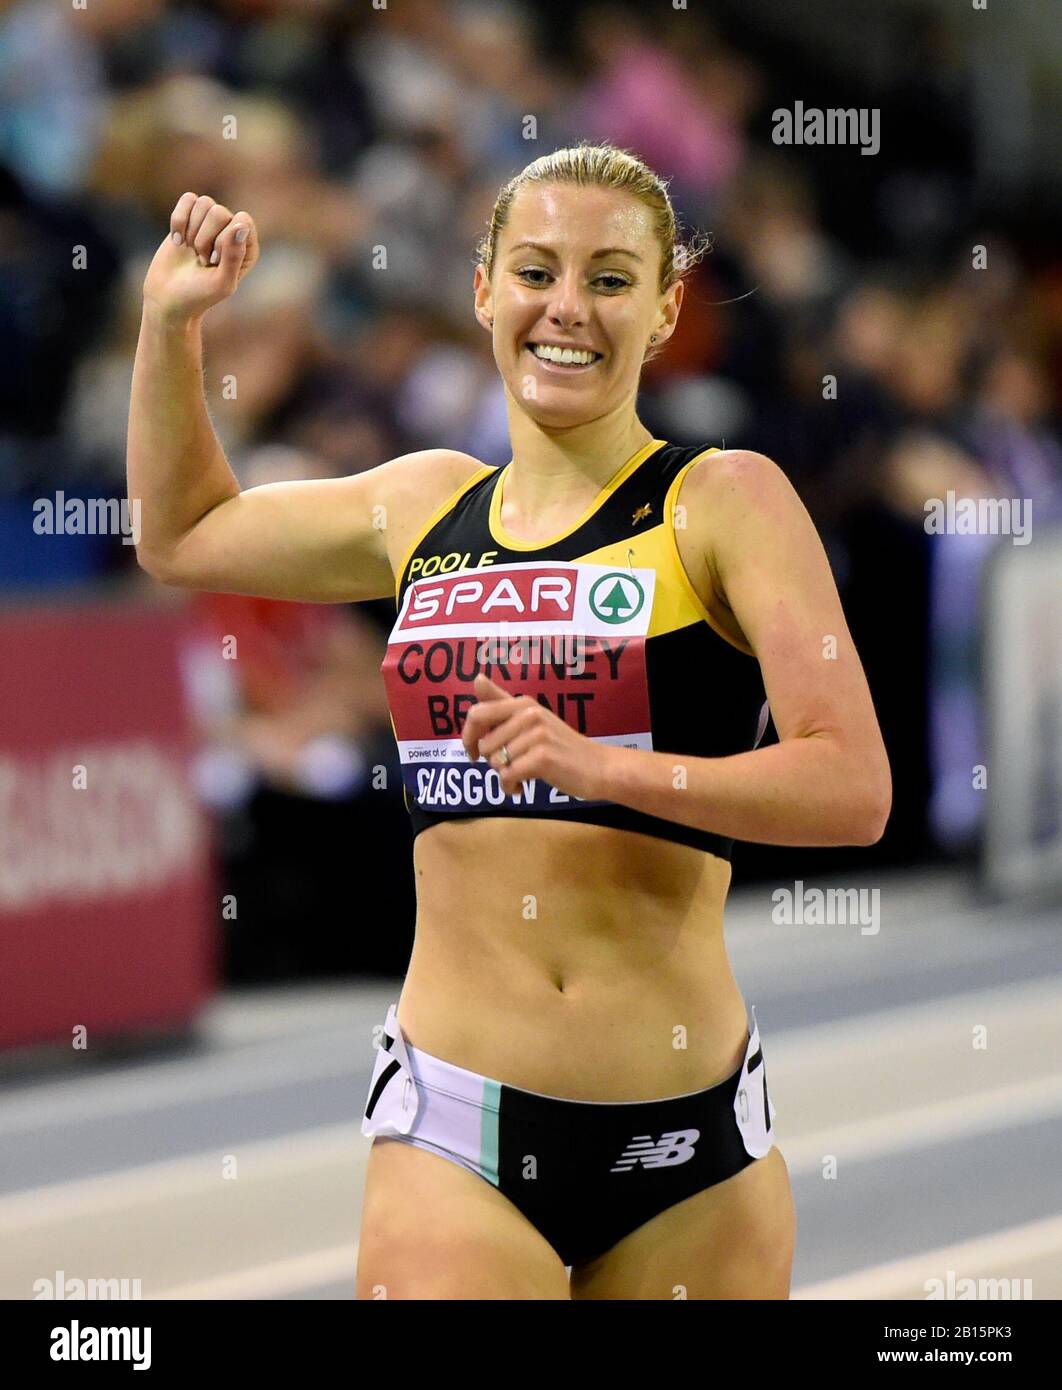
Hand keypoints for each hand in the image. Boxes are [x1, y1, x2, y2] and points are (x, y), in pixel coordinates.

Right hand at [143, 192, 259, 325]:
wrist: (169, 298)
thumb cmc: (199, 295)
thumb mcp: (221, 283)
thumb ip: (234, 256)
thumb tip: (240, 223)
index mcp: (248, 248)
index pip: (242, 222)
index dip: (224, 240)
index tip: (214, 262)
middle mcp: (232, 232)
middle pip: (220, 212)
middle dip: (204, 238)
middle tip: (201, 259)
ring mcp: (210, 223)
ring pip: (204, 203)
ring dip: (191, 230)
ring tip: (191, 251)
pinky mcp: (189, 218)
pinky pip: (188, 199)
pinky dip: (178, 219)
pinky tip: (177, 241)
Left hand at [461, 673, 608, 801]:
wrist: (597, 767)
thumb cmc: (561, 745)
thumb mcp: (532, 719)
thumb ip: (501, 702)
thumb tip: (476, 678)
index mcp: (524, 703)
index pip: (478, 714)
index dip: (468, 736)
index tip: (474, 752)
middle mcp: (529, 714)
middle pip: (485, 744)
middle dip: (493, 761)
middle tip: (515, 764)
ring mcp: (536, 735)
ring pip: (496, 762)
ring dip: (506, 775)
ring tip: (524, 774)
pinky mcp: (541, 758)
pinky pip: (507, 776)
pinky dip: (511, 786)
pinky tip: (522, 787)